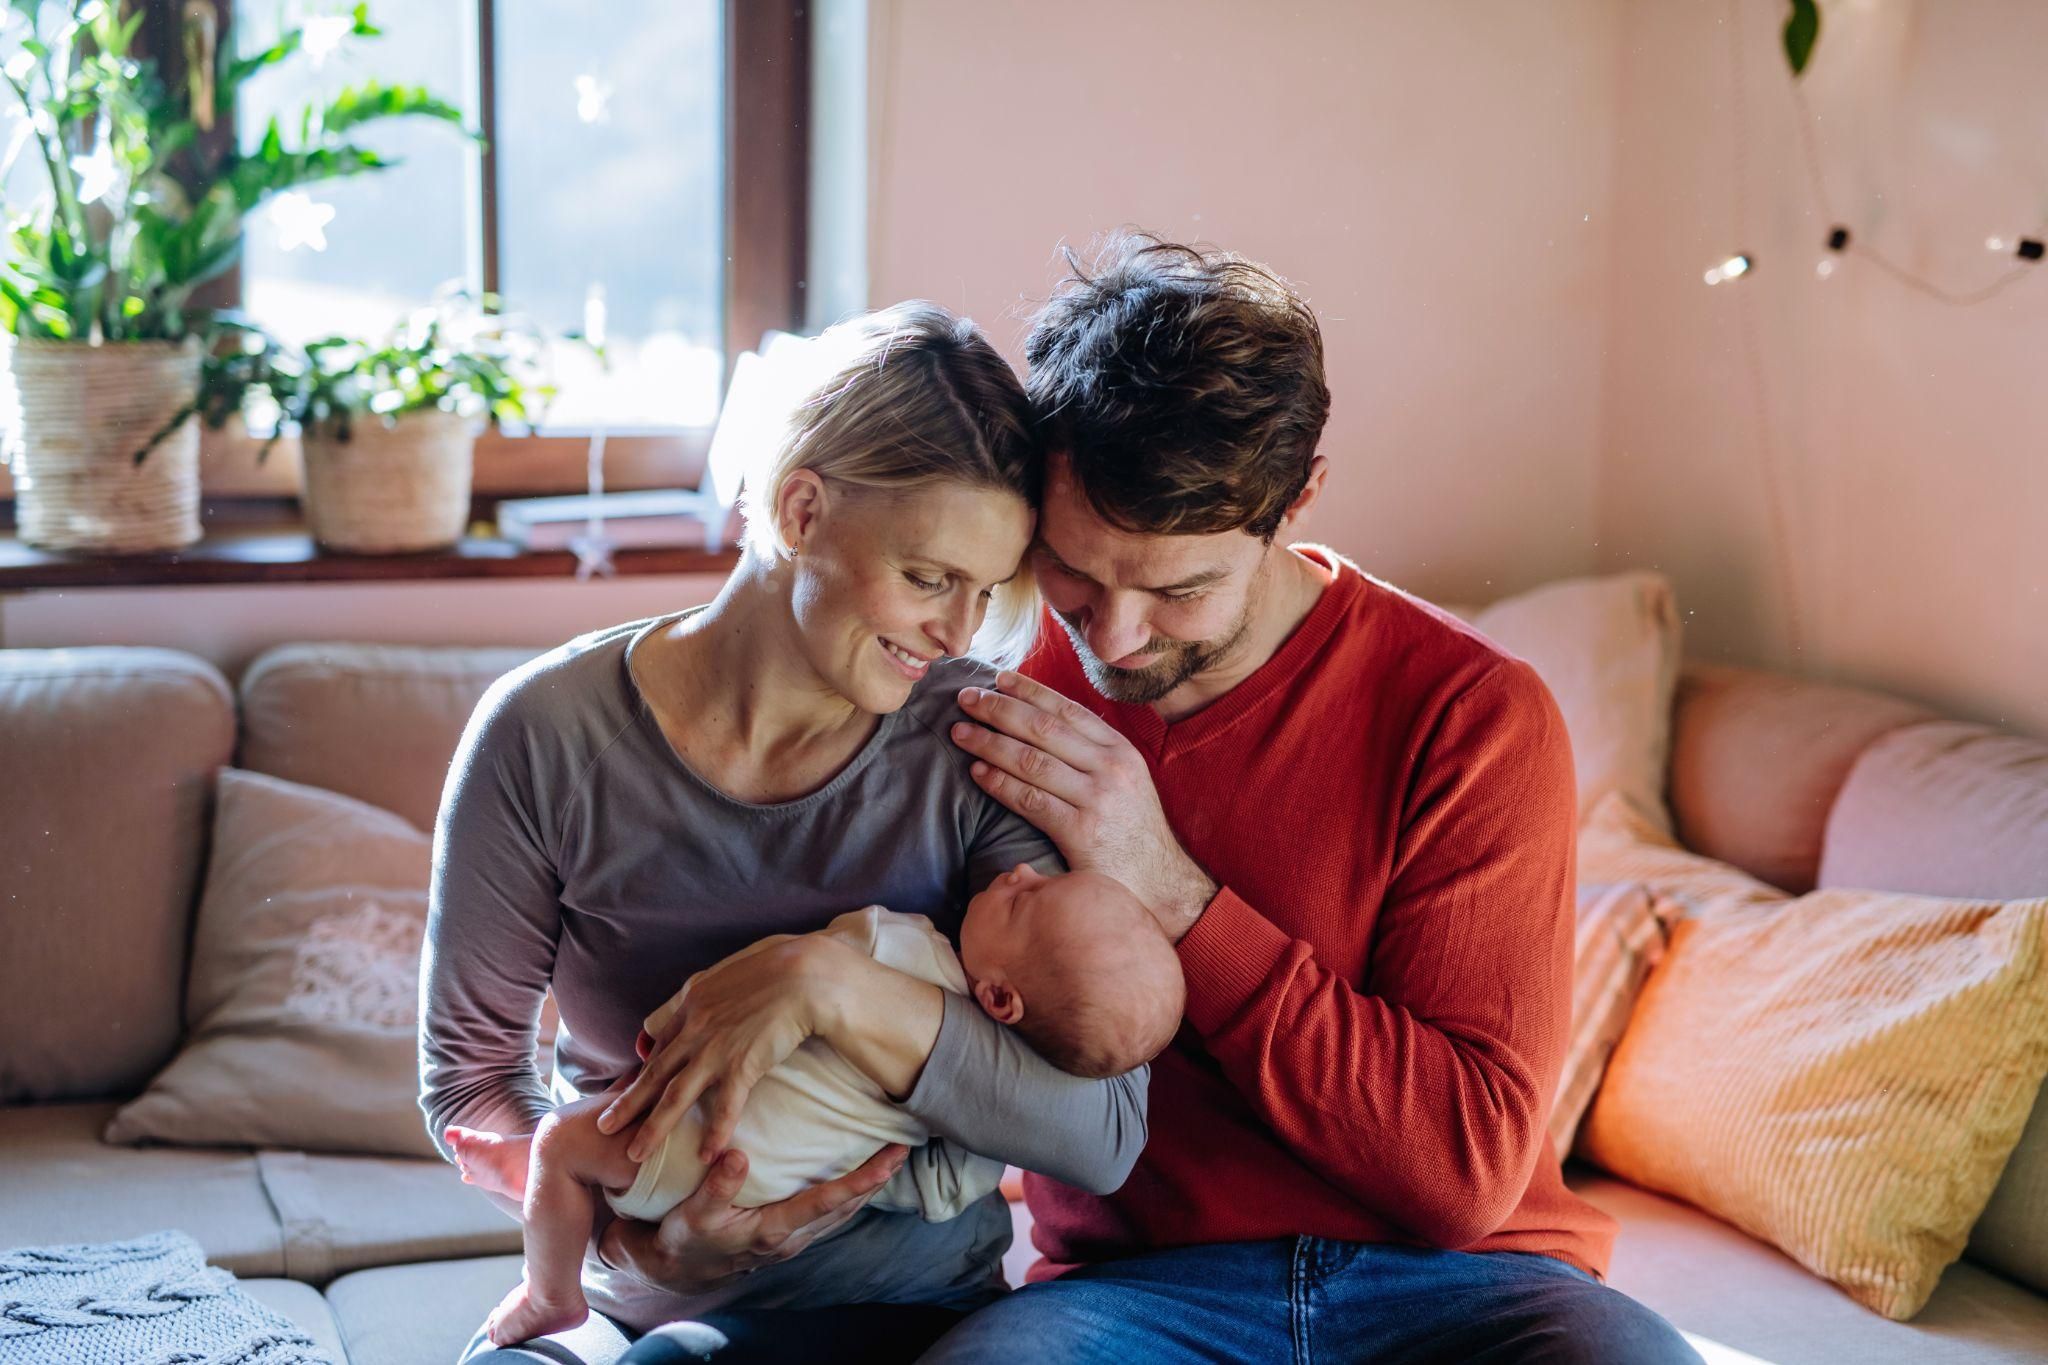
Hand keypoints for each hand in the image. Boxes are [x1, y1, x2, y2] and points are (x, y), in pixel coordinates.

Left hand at [597, 934, 849, 1163]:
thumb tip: (715, 986)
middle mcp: (695, 1026)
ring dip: (654, 1128)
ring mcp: (715, 1047)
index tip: (636, 1084)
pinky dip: (715, 1132)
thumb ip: (717, 980)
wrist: (806, 971)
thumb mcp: (734, 964)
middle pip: (654, 1073)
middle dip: (628, 1103)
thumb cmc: (780, 962)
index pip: (660, 1040)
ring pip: (675, 1096)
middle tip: (604, 1127)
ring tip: (636, 1154)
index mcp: (693, 1000)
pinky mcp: (742, 1063)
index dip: (647, 1066)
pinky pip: (724, 1106)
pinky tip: (705, 1155)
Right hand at [597, 1143, 906, 1291]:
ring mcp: (791, 1240)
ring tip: (891, 1158)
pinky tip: (859, 1178)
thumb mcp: (693, 1212)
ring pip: (841, 1214)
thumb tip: (738, 1156)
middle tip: (904, 1148)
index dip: (860, 1181)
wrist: (677, 1269)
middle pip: (845, 1208)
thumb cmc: (685, 1237)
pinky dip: (849, 1196)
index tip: (889, 1161)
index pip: (826, 1203)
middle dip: (877, 1180)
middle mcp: (789, 1239)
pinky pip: (828, 1215)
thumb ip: (716, 1186)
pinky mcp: (787, 1235)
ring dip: (868, 1188)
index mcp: (771, 1231)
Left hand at [951, 671, 1217, 940]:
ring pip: (1031, 760)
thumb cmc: (1133, 831)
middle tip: (966, 699)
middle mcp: (1111, 768)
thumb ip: (1093, 754)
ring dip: (989, 743)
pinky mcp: (1081, 832)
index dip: (1029, 691)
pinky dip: (999, 783)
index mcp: (1121, 750)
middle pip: (1043, 728)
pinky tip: (977, 773)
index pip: (1067, 710)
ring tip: (961, 733)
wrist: (1160, 883)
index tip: (997, 679)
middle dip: (999, 709)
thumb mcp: (1127, 781)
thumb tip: (1045, 723)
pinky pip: (1029, 800)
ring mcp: (1097, 799)